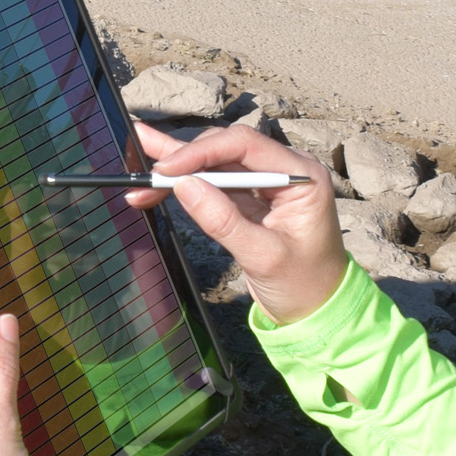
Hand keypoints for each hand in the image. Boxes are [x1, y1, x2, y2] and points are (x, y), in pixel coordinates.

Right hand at [131, 117, 344, 322]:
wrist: (316, 310)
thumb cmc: (303, 285)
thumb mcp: (263, 257)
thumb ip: (224, 221)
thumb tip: (184, 186)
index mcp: (302, 176)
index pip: (245, 145)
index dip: (202, 152)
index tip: (167, 169)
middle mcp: (285, 170)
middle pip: (226, 149)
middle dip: (184, 159)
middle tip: (146, 173)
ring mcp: (266, 183)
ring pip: (216, 163)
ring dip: (178, 167)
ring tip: (139, 156)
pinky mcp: (251, 199)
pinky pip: (215, 183)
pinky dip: (187, 184)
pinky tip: (157, 175)